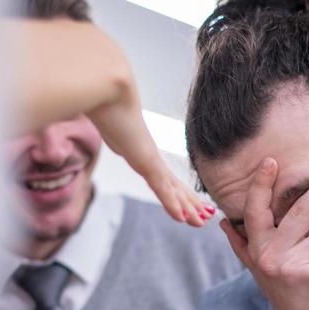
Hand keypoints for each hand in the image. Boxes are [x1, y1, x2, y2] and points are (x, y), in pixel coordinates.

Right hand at [86, 86, 213, 227]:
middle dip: (189, 202)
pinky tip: (182, 218)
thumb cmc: (105, 99)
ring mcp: (148, 158)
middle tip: (207, 216)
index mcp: (140, 149)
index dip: (177, 191)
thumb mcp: (106, 118)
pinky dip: (172, 203)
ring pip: (172, 189)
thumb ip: (107, 122)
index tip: (189, 203)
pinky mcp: (145, 160)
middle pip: (172, 185)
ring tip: (203, 221)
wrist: (109, 88)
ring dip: (187, 207)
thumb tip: (101, 115)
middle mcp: (147, 155)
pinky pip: (160, 187)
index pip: (162, 176)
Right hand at [220, 158, 308, 309]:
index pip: (255, 212)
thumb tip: (222, 223)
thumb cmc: (285, 297)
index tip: (271, 162)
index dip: (261, 186)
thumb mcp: (259, 272)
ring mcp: (297, 268)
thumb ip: (242, 246)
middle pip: (299, 213)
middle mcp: (274, 257)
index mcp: (259, 251)